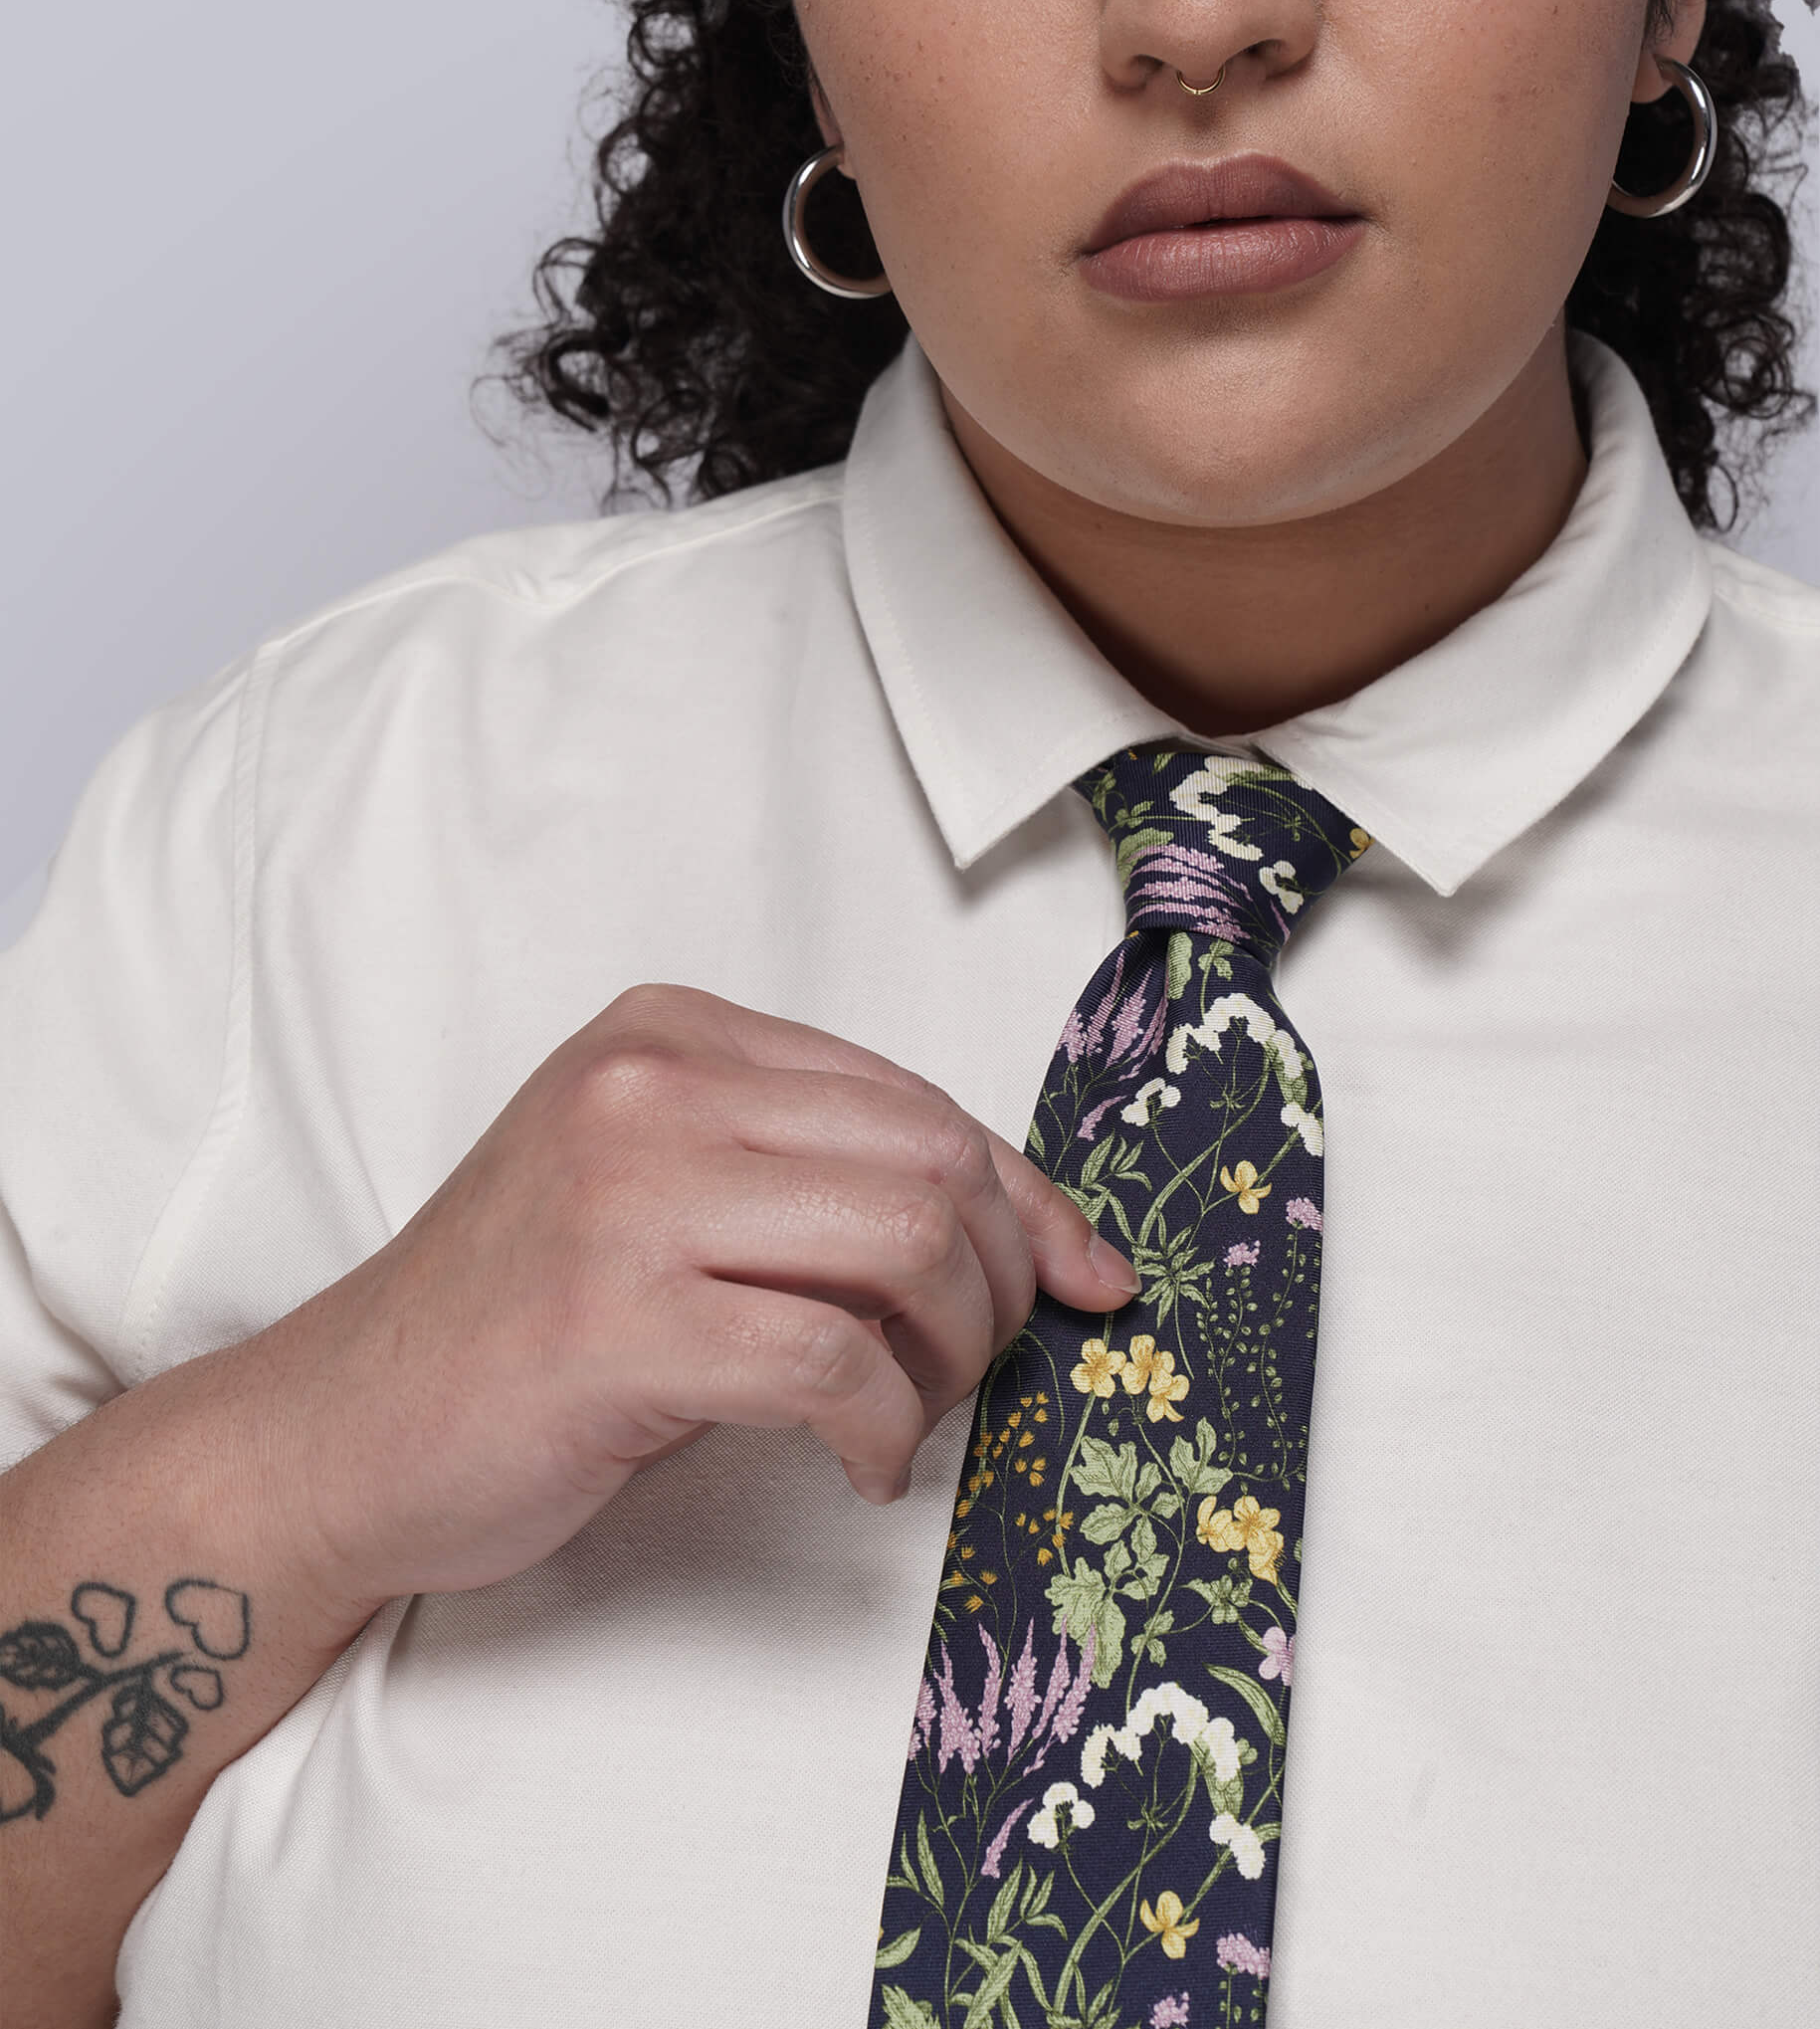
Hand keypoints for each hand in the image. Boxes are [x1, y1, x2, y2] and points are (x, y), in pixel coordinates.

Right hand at [276, 982, 1138, 1612]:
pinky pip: (834, 1363)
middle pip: (930, 1156)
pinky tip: (857, 1466)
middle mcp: (647, 1086)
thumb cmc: (522, 1324)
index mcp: (669, 1033)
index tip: (1084, 1276)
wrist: (343, 1431)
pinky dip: (883, 1430)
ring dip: (949, 1355)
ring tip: (903, 1415)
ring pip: (905, 1241)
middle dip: (998, 1278)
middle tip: (971, 1369)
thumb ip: (809, 1176)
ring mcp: (623, 1194)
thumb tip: (1035, 1231)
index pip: (913, 1094)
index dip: (1024, 1195)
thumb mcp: (665, 1199)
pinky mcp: (613, 1320)